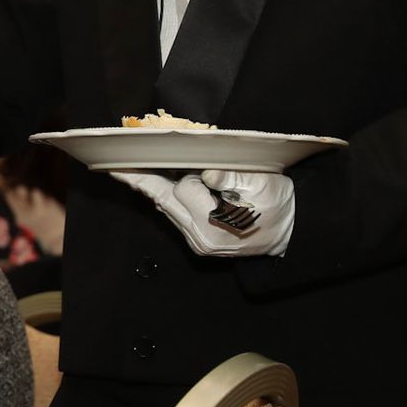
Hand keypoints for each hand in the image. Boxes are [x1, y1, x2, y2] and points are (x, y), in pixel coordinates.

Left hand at [110, 168, 294, 257]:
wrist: (290, 234)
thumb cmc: (278, 206)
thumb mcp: (264, 186)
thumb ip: (235, 178)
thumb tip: (209, 174)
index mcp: (217, 224)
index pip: (185, 189)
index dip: (185, 172)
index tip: (144, 163)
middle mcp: (202, 237)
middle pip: (165, 200)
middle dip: (143, 181)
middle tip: (116, 167)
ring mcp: (198, 243)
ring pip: (167, 208)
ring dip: (156, 189)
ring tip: (135, 171)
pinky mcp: (197, 244)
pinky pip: (175, 216)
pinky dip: (169, 199)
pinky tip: (161, 184)